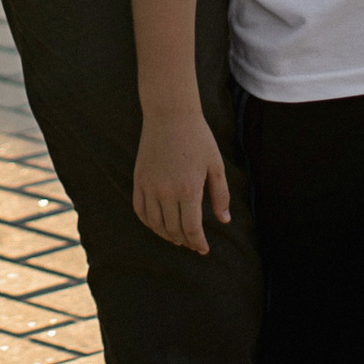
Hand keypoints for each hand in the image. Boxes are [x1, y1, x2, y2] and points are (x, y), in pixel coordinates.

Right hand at [132, 110, 231, 253]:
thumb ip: (220, 195)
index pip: (191, 229)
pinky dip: (149, 222)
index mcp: (188, 189)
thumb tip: (224, 221)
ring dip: (167, 235)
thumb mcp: (215, 165)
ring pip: (155, 223)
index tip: (204, 249)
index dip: (198, 242)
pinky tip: (158, 225)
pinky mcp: (139, 179)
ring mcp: (150, 186)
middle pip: (173, 229)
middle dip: (185, 241)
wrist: (170, 114)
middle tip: (193, 244)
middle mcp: (166, 192)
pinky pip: (140, 210)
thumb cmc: (198, 138)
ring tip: (177, 238)